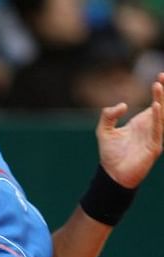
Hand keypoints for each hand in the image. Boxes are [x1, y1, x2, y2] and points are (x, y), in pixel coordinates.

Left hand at [96, 73, 163, 187]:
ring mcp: (154, 137)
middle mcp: (151, 128)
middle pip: (161, 107)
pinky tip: (157, 106)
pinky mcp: (153, 148)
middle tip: (162, 76)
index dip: (159, 91)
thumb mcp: (104, 131)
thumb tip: (123, 105)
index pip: (155, 103)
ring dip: (161, 101)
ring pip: (162, 116)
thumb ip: (108, 116)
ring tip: (158, 86)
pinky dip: (158, 119)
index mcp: (142, 123)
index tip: (159, 76)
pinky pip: (158, 131)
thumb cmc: (110, 154)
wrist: (112, 174)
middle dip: (163, 92)